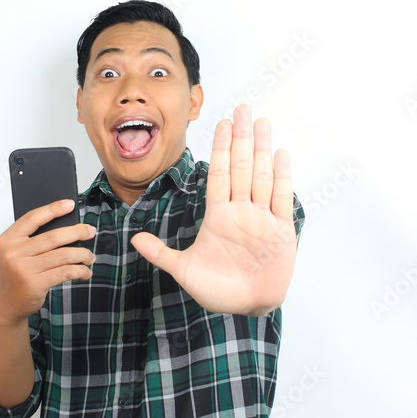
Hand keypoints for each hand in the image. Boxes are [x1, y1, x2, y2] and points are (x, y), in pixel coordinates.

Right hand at [0, 199, 96, 325]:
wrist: (5, 303)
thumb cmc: (14, 274)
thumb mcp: (15, 253)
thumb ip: (33, 239)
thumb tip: (67, 226)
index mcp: (8, 240)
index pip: (33, 218)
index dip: (53, 209)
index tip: (70, 204)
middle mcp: (14, 253)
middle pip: (53, 237)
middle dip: (76, 232)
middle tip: (90, 231)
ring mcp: (24, 270)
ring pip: (62, 255)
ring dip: (82, 254)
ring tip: (89, 256)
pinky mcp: (36, 285)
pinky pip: (64, 272)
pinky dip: (79, 271)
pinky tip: (85, 271)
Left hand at [131, 105, 296, 315]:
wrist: (247, 308)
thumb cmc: (218, 291)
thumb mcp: (184, 271)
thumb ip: (161, 254)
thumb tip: (134, 239)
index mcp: (218, 217)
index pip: (218, 175)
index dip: (219, 149)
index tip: (220, 124)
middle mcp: (241, 212)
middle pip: (241, 167)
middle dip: (241, 138)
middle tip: (242, 109)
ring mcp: (262, 219)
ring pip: (261, 176)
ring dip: (262, 149)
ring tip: (261, 122)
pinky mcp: (281, 231)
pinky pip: (281, 198)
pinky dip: (282, 176)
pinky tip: (281, 154)